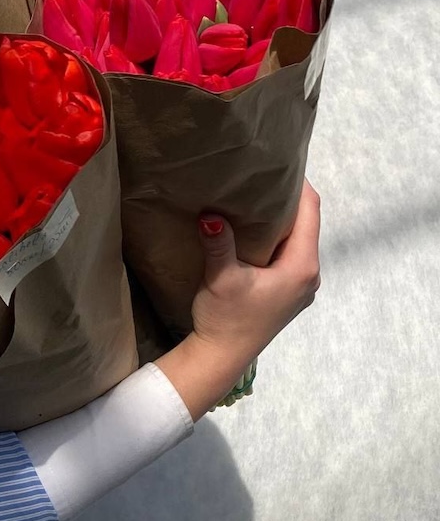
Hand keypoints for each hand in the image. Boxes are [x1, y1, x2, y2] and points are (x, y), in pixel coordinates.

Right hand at [191, 178, 321, 360]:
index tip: (281, 163)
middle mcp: (309, 275)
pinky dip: (275, 239)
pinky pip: (288, 255)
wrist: (220, 357)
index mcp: (301, 266)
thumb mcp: (221, 277)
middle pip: (307, 225)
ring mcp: (299, 287)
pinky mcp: (286, 294)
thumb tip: (210, 214)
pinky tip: (253, 232)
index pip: (311, 212)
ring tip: (256, 198)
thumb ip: (219, 243)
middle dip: (288, 200)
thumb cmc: (226, 318)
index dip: (300, 185)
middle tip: (262, 176)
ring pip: (297, 241)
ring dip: (281, 220)